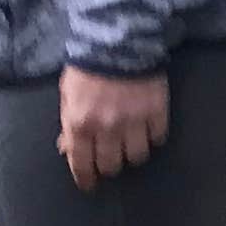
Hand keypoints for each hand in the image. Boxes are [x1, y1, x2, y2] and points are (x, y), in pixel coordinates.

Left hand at [59, 67, 169, 190]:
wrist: (120, 40)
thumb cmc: (88, 66)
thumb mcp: (67, 93)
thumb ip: (67, 122)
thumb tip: (67, 147)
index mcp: (80, 123)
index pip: (81, 163)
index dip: (85, 178)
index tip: (89, 185)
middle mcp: (107, 127)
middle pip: (111, 164)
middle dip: (109, 167)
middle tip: (110, 163)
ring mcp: (134, 120)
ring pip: (136, 156)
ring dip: (132, 155)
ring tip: (130, 148)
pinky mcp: (157, 111)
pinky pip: (158, 137)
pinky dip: (153, 139)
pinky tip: (148, 132)